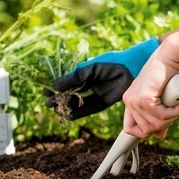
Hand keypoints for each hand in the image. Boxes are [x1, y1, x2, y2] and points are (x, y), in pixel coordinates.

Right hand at [44, 37, 158, 119]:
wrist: (132, 67)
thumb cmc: (112, 63)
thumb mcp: (90, 69)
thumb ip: (74, 78)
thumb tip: (55, 85)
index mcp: (84, 73)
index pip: (65, 81)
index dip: (55, 87)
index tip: (45, 90)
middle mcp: (88, 84)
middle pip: (69, 93)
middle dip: (58, 98)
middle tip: (49, 102)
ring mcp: (95, 93)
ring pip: (77, 102)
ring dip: (66, 106)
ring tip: (56, 109)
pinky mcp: (103, 102)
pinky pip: (88, 109)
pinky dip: (78, 113)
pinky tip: (69, 115)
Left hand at [122, 50, 178, 138]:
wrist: (171, 56)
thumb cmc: (167, 75)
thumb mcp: (161, 99)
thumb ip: (158, 116)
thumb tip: (160, 136)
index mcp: (129, 101)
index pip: (129, 128)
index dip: (146, 132)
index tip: (162, 125)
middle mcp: (128, 101)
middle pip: (146, 130)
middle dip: (165, 124)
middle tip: (176, 111)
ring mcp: (135, 100)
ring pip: (155, 124)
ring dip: (172, 118)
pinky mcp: (145, 98)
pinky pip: (161, 116)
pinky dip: (174, 112)